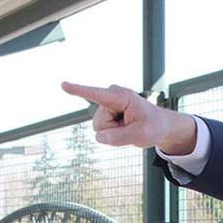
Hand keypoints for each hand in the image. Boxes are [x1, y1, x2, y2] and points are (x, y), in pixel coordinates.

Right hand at [60, 81, 196, 152]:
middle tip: (131, 127)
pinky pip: (102, 131)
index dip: (78, 90)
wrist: (160, 126)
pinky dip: (114, 133)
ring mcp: (108, 105)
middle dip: (114, 131)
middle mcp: (111, 97)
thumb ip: (118, 138)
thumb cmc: (154, 127)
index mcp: (120, 96)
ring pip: (99, 129)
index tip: (63, 85)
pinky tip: (125, 127)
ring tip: (129, 127)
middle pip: (99, 124)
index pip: (96, 94)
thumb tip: (98, 137)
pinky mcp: (106, 112)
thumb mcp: (140, 135)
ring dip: (114, 132)